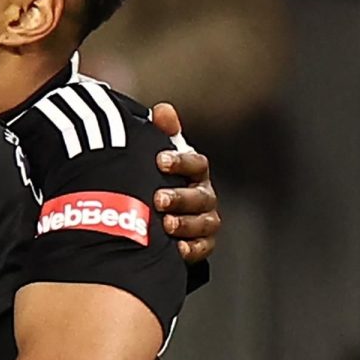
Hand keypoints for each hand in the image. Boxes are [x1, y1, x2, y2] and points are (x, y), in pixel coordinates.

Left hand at [150, 102, 220, 262]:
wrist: (154, 217)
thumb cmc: (158, 180)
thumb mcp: (158, 157)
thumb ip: (162, 133)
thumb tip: (164, 109)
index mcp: (195, 172)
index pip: (196, 164)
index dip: (180, 162)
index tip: (160, 160)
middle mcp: (204, 196)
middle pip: (200, 196)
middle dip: (180, 197)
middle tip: (158, 198)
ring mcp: (205, 221)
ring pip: (203, 223)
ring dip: (185, 224)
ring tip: (165, 224)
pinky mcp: (201, 245)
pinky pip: (201, 248)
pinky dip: (190, 249)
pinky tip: (175, 249)